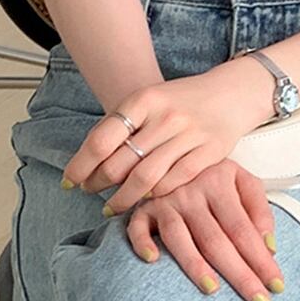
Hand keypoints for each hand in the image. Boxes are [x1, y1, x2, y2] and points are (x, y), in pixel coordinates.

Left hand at [61, 62, 267, 213]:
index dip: (80, 166)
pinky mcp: (209, 152)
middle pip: (120, 163)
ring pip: (145, 179)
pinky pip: (173, 182)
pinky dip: (154, 195)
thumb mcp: (147, 101)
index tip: (70, 181)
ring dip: (122, 199)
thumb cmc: (179, 101)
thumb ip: (120, 126)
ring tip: (110, 207)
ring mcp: (189, 134)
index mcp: (144, 99)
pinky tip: (144, 199)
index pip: (101, 140)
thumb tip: (86, 162)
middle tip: (90, 192)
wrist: (230, 93)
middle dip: (97, 184)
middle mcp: (165, 116)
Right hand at [126, 158, 284, 300]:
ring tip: (213, 290)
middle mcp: (192, 189)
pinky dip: (143, 242)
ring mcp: (166, 198)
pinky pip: (138, 227)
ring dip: (194, 264)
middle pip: (215, 239)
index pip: (243, 228)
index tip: (276, 286)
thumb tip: (270, 247)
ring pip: (179, 237)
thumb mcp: (243, 180)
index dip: (260, 258)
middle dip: (239, 274)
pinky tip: (153, 260)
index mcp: (220, 180)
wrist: (177, 151)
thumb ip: (260, 210)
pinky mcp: (143, 207)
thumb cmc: (215, 175)